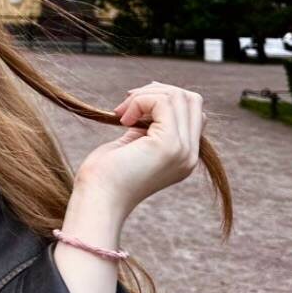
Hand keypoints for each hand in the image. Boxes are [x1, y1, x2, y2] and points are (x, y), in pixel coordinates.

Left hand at [74, 81, 205, 220]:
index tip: (133, 104)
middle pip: (191, 100)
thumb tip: (150, 96)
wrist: (97, 201)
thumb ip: (149, 125)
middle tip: (126, 103)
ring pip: (178, 97)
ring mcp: (183, 150)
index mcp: (184, 155)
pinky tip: (122, 119)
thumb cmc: (105, 175)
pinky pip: (163, 102)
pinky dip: (140, 101)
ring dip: (144, 95)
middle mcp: (190, 154)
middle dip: (156, 91)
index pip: (193, 112)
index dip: (163, 98)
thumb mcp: (133, 143)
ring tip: (122, 113)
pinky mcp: (169, 145)